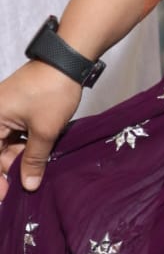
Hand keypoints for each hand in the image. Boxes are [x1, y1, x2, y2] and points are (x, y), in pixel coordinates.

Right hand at [0, 62, 81, 199]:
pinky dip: (26, 142)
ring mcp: (6, 107)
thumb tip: (28, 185)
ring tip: (38, 165)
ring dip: (22, 154)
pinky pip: (16, 130)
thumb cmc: (53, 90)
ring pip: (8, 141)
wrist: (68, 57)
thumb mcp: (45, 130)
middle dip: (12, 165)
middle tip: (30, 179)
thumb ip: (34, 160)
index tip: (5, 195)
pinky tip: (40, 150)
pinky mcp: (18, 104)